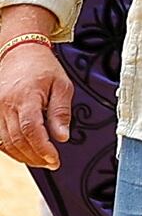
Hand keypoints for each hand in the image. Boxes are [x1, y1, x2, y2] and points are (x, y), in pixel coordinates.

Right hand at [0, 41, 71, 170]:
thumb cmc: (43, 67)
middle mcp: (6, 106)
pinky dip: (10, 149)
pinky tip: (24, 153)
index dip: (42, 149)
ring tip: (41, 161)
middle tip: (51, 163)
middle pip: (17, 140)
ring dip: (23, 156)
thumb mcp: (62, 85)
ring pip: (5, 142)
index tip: (54, 159)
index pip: (31, 130)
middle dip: (35, 156)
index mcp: (26, 97)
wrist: (20, 52)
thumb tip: (62, 137)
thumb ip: (61, 112)